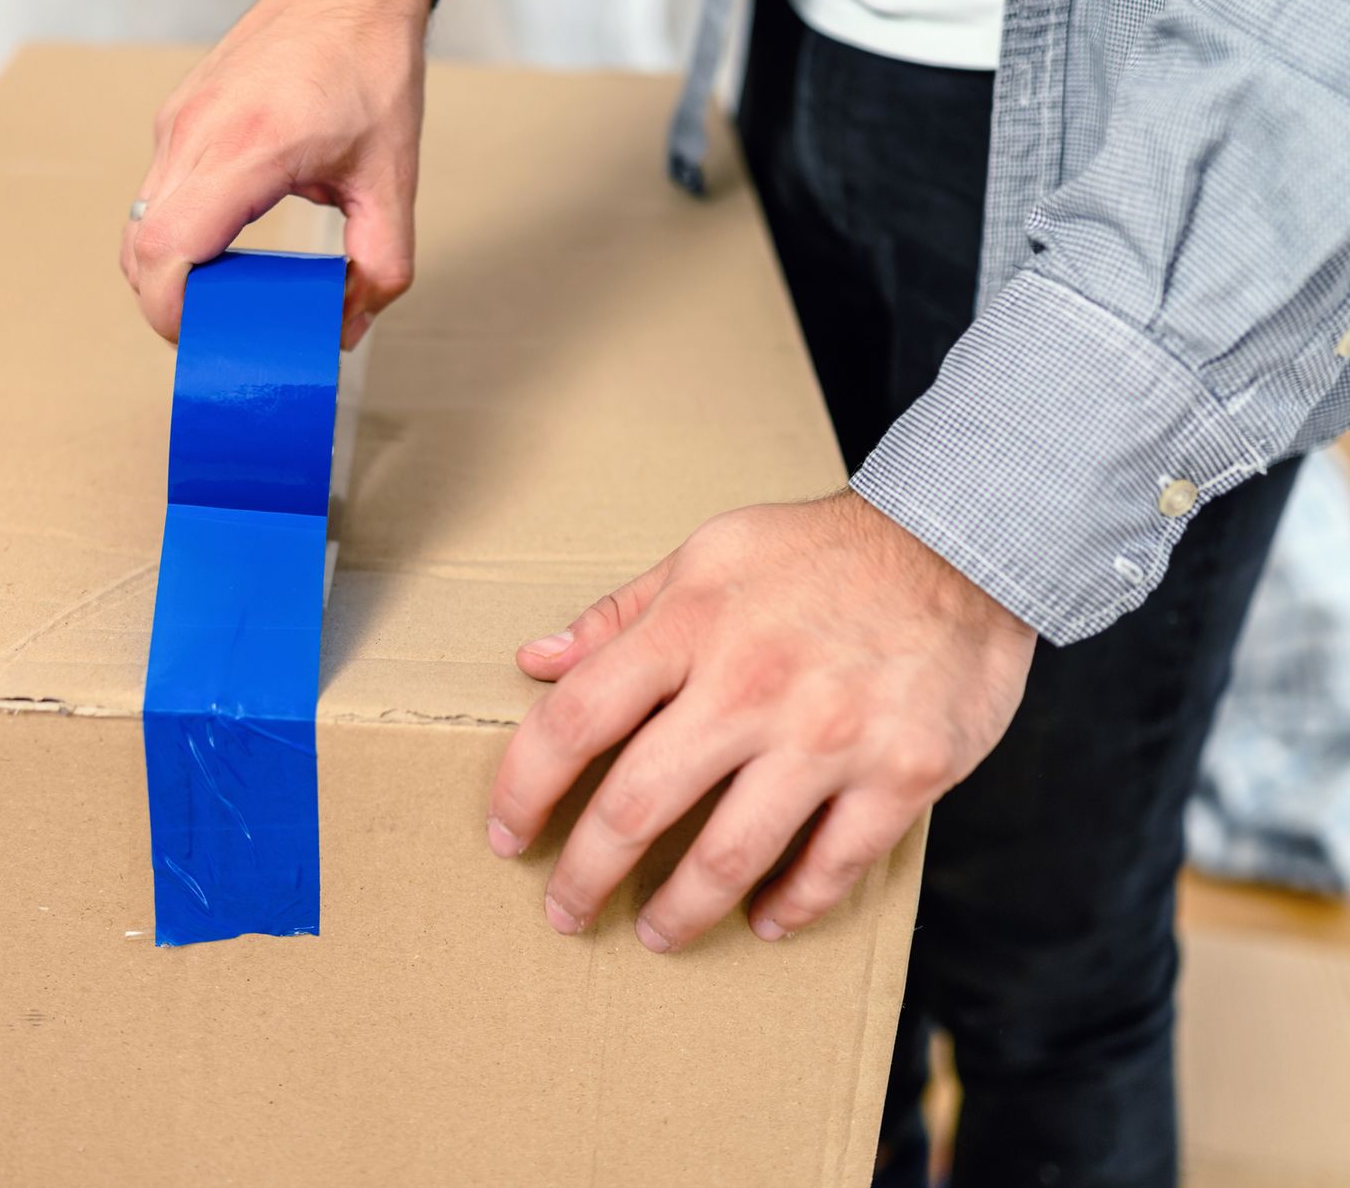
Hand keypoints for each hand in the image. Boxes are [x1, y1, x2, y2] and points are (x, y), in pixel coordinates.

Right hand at [122, 0, 430, 347]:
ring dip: (169, 271)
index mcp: (247, 148)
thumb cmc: (369, 68)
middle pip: (141, 249)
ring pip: (141, 224)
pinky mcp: (177, 117)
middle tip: (217, 334)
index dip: (171, 312)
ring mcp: (178, 122)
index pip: (169, 249)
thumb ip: (380, 265)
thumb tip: (347, 328)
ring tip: (220, 298)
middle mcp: (197, 133)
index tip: (203, 340)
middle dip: (168, 306)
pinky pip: (156, 194)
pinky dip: (175, 234)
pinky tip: (222, 249)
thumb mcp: (391, 180)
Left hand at [488, 491, 1035, 950]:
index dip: (524, 788)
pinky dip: (790, 906)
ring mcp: (830, 736)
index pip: (575, 721)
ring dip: (679, 911)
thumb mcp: (707, 555)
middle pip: (637, 806)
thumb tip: (537, 661)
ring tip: (656, 932)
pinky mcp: (902, 774)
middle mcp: (752, 686)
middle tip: (564, 910)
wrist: (965, 542)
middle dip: (585, 875)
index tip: (508, 833)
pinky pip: (832, 867)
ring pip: (728, 857)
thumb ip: (621, 615)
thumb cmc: (821, 553)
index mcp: (691, 626)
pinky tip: (764, 920)